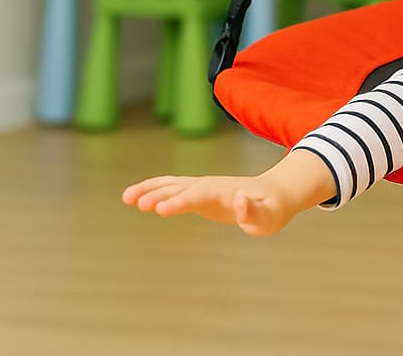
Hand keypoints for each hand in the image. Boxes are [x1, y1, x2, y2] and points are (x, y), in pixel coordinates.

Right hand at [122, 149, 335, 235]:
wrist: (276, 195)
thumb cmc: (273, 210)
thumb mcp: (268, 217)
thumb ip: (252, 212)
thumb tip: (238, 201)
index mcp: (226, 193)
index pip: (200, 195)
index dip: (180, 201)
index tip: (161, 209)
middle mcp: (212, 186)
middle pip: (182, 188)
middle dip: (160, 194)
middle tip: (136, 203)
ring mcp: (204, 188)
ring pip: (174, 185)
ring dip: (151, 189)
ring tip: (126, 197)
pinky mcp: (199, 193)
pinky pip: (173, 189)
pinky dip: (155, 190)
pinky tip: (136, 197)